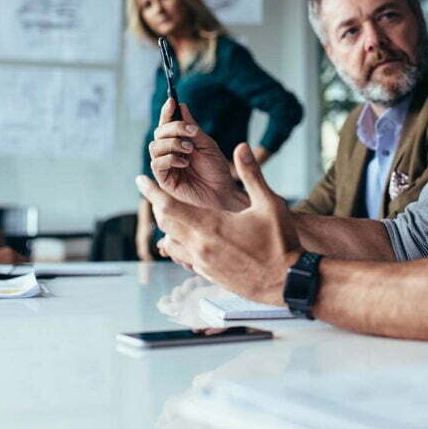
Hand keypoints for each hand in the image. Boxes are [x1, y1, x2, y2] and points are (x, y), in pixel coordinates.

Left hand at [136, 142, 300, 304]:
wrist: (287, 282)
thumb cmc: (281, 242)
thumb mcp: (269, 204)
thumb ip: (252, 174)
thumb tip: (241, 147)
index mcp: (211, 226)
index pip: (169, 206)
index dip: (152, 192)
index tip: (140, 180)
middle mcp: (200, 246)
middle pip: (165, 223)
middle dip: (157, 205)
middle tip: (154, 192)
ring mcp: (203, 263)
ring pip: (171, 242)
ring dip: (167, 226)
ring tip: (168, 213)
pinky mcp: (209, 275)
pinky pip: (183, 257)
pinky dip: (178, 244)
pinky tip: (186, 238)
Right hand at [149, 99, 246, 210]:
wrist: (223, 191)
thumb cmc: (216, 168)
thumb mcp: (207, 144)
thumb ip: (192, 128)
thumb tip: (181, 106)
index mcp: (179, 141)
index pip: (167, 123)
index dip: (167, 111)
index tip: (172, 101)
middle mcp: (169, 151)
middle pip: (159, 133)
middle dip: (173, 128)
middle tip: (192, 132)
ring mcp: (166, 165)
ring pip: (155, 147)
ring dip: (172, 143)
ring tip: (190, 149)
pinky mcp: (164, 180)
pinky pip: (157, 164)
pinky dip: (169, 158)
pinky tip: (184, 162)